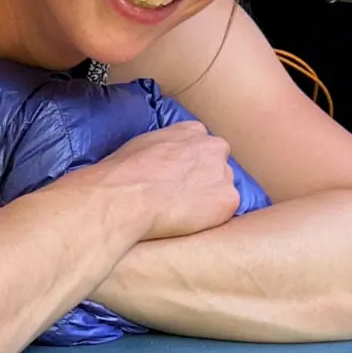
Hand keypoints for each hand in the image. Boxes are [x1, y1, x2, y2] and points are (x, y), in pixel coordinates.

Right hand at [76, 124, 242, 241]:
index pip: (202, 146)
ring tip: (182, 212)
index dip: (190, 165)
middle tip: (182, 196)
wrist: (126, 198)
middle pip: (217, 165)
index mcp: (192, 131)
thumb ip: (164, 148)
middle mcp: (213, 147)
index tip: (179, 177)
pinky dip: (211, 218)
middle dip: (204, 179)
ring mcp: (224, 173)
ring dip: (208, 199)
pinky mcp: (228, 199)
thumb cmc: (123, 174)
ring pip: (222, 189)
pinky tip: (188, 221)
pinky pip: (225, 210)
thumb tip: (161, 161)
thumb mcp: (142, 145)